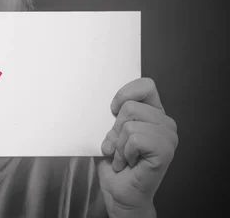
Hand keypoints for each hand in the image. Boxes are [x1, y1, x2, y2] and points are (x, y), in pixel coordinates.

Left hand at [98, 78, 177, 217]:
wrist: (119, 192)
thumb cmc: (114, 162)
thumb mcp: (109, 131)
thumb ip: (113, 115)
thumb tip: (110, 106)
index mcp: (153, 113)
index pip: (145, 85)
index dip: (124, 94)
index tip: (113, 110)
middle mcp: (165, 123)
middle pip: (130, 106)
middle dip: (115, 129)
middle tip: (120, 147)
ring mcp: (168, 137)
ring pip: (129, 124)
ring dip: (119, 144)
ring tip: (124, 157)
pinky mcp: (165, 151)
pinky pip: (134, 138)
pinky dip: (124, 152)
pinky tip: (129, 163)